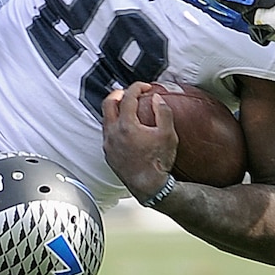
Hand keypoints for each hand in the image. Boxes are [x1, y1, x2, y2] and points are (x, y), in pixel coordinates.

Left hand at [101, 82, 178, 202]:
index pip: (128, 97)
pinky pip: (107, 133)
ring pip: (105, 119)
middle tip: (129, 92)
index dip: (137, 87)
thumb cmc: (158, 162)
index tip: (146, 87)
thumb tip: (157, 98)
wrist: (149, 186)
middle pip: (108, 103)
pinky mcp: (108, 154)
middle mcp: (112, 133)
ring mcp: (108, 144)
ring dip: (115, 110)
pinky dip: (114, 125)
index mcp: (126, 125)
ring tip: (127, 109)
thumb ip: (163, 112)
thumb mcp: (168, 135)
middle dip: (119, 93)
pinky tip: (125, 129)